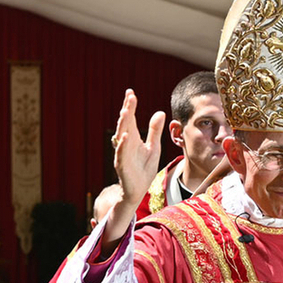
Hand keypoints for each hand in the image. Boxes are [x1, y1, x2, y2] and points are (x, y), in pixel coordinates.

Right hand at [113, 89, 164, 206]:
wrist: (138, 190)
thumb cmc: (144, 168)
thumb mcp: (154, 147)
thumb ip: (155, 131)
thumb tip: (160, 112)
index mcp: (132, 138)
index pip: (131, 119)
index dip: (130, 106)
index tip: (131, 92)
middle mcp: (125, 144)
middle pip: (125, 124)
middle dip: (127, 111)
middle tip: (130, 97)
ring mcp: (123, 155)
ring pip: (121, 136)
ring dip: (124, 124)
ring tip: (127, 111)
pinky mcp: (123, 166)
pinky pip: (121, 154)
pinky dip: (122, 146)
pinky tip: (125, 136)